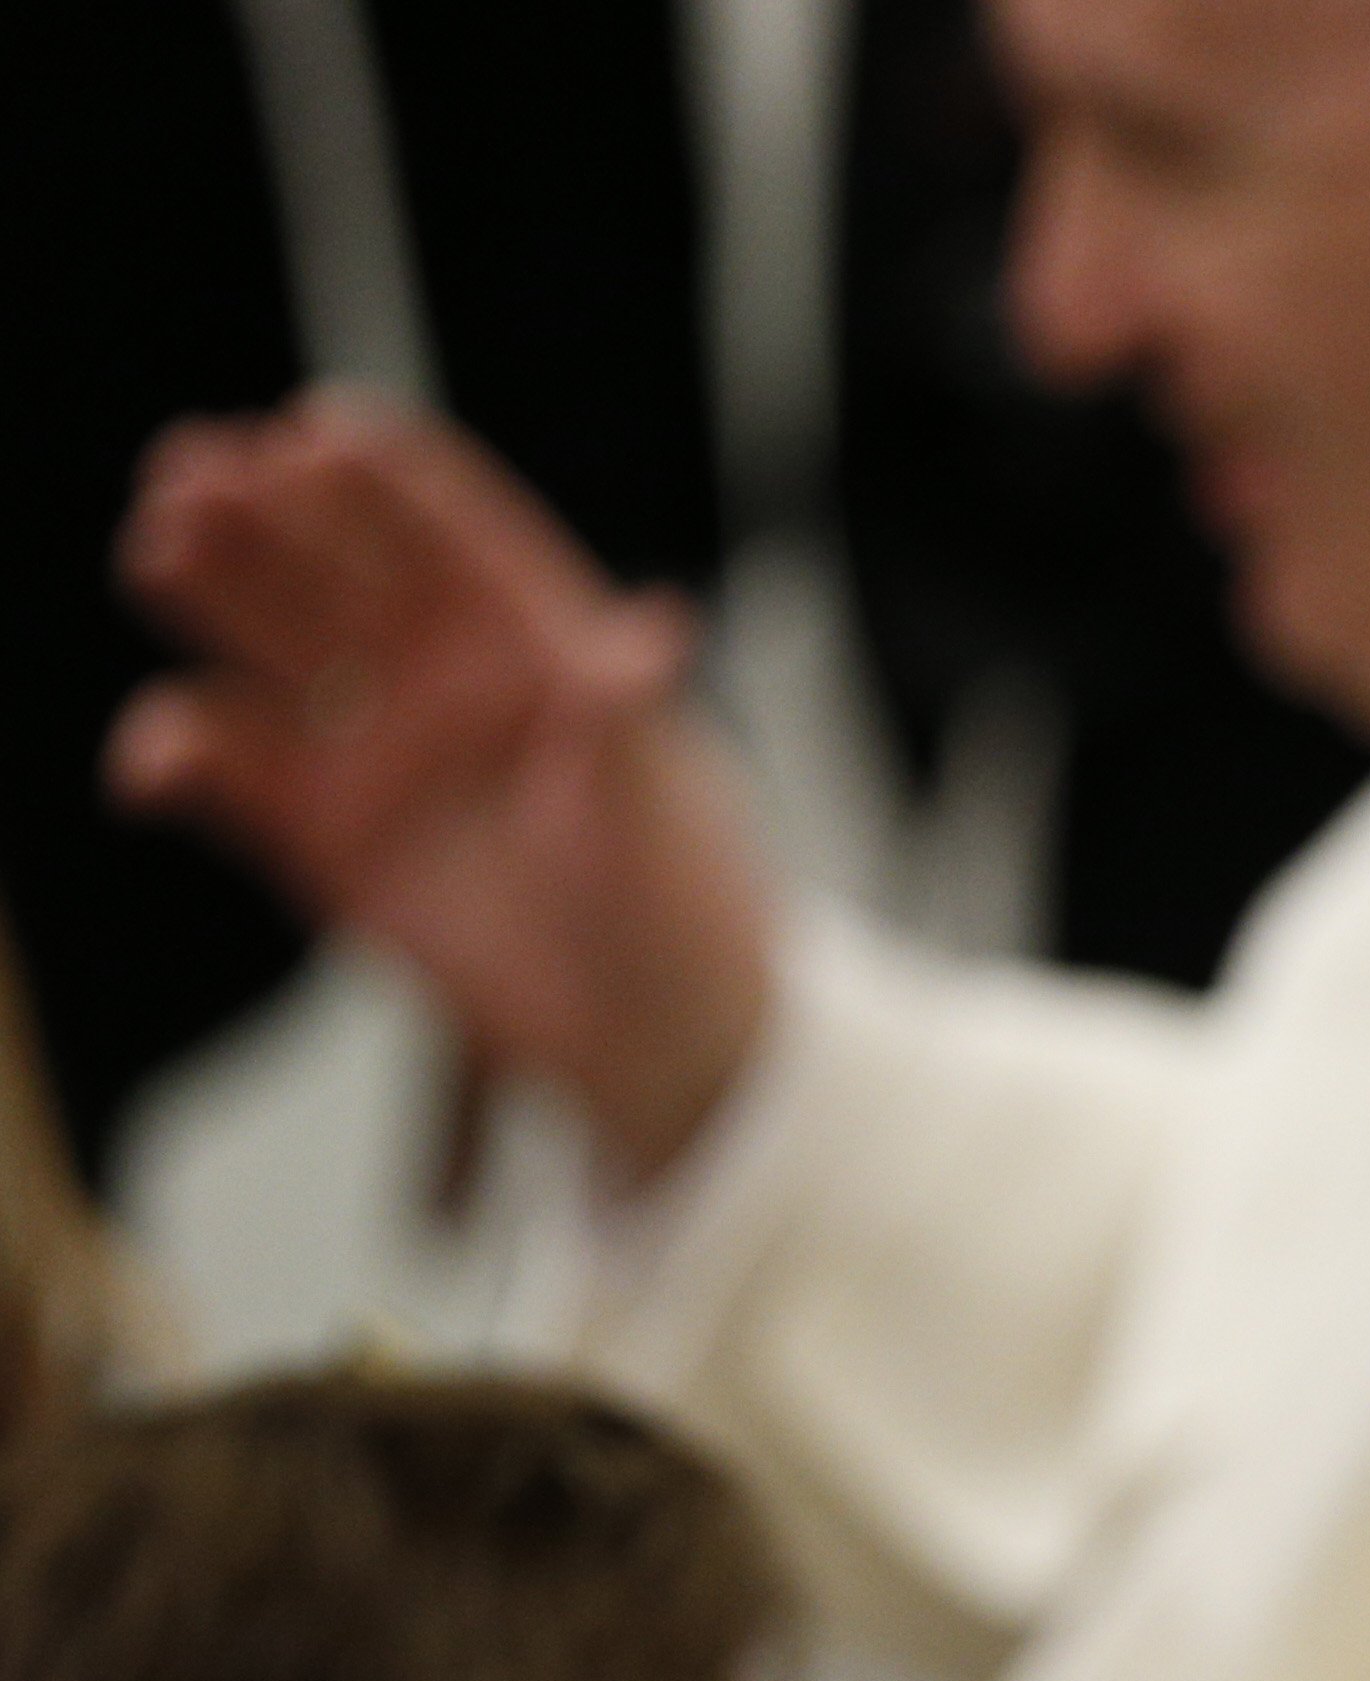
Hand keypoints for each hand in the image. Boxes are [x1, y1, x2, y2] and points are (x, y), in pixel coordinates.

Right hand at [105, 391, 773, 1180]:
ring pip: (267, 643)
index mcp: (533, 639)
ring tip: (157, 546)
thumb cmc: (682, 898)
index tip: (321, 430)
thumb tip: (660, 629)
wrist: (653, 1031)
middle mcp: (438, 675)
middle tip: (196, 467)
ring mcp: (373, 748)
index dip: (385, 478)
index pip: (449, 532)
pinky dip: (182, 752)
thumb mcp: (656, 802)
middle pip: (335, 565)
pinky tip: (157, 755)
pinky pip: (228, 771)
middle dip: (266, 512)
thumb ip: (624, 718)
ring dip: (209, 590)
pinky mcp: (320, 835)